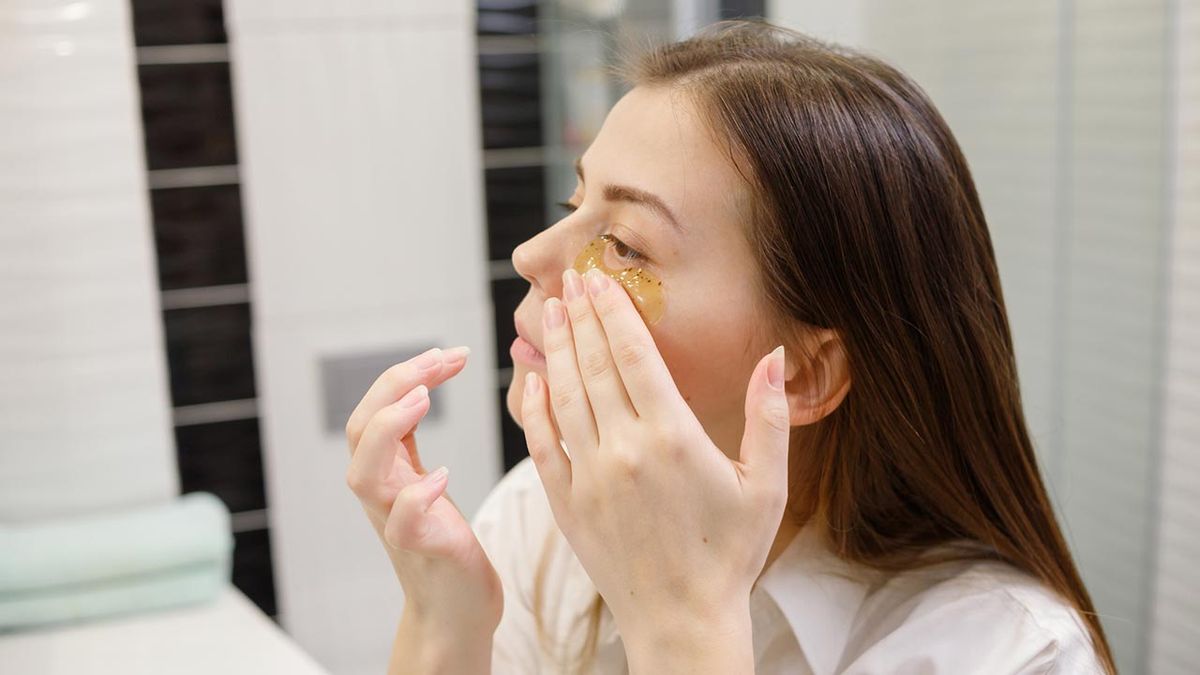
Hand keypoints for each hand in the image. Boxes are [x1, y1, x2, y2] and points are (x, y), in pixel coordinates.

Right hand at [345, 347, 501, 634]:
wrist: (455, 613)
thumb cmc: (447, 545)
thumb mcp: (425, 480)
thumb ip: (413, 441)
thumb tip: (421, 380)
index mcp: (386, 471)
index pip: (377, 408)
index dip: (406, 374)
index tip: (451, 354)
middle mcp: (382, 493)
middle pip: (359, 429)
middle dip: (392, 386)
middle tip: (438, 360)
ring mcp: (396, 522)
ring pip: (364, 473)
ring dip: (389, 429)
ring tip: (424, 399)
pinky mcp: (421, 551)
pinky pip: (402, 522)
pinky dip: (416, 495)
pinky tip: (443, 476)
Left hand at [519, 268, 789, 644]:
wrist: (684, 621)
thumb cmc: (730, 554)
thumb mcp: (767, 484)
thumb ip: (768, 416)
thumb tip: (776, 355)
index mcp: (673, 439)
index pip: (634, 357)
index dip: (614, 313)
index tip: (599, 280)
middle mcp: (625, 451)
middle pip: (595, 367)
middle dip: (581, 318)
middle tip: (568, 282)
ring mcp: (590, 478)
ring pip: (564, 397)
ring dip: (556, 351)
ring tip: (549, 314)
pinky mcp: (568, 504)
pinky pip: (543, 445)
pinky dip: (534, 409)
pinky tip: (531, 380)